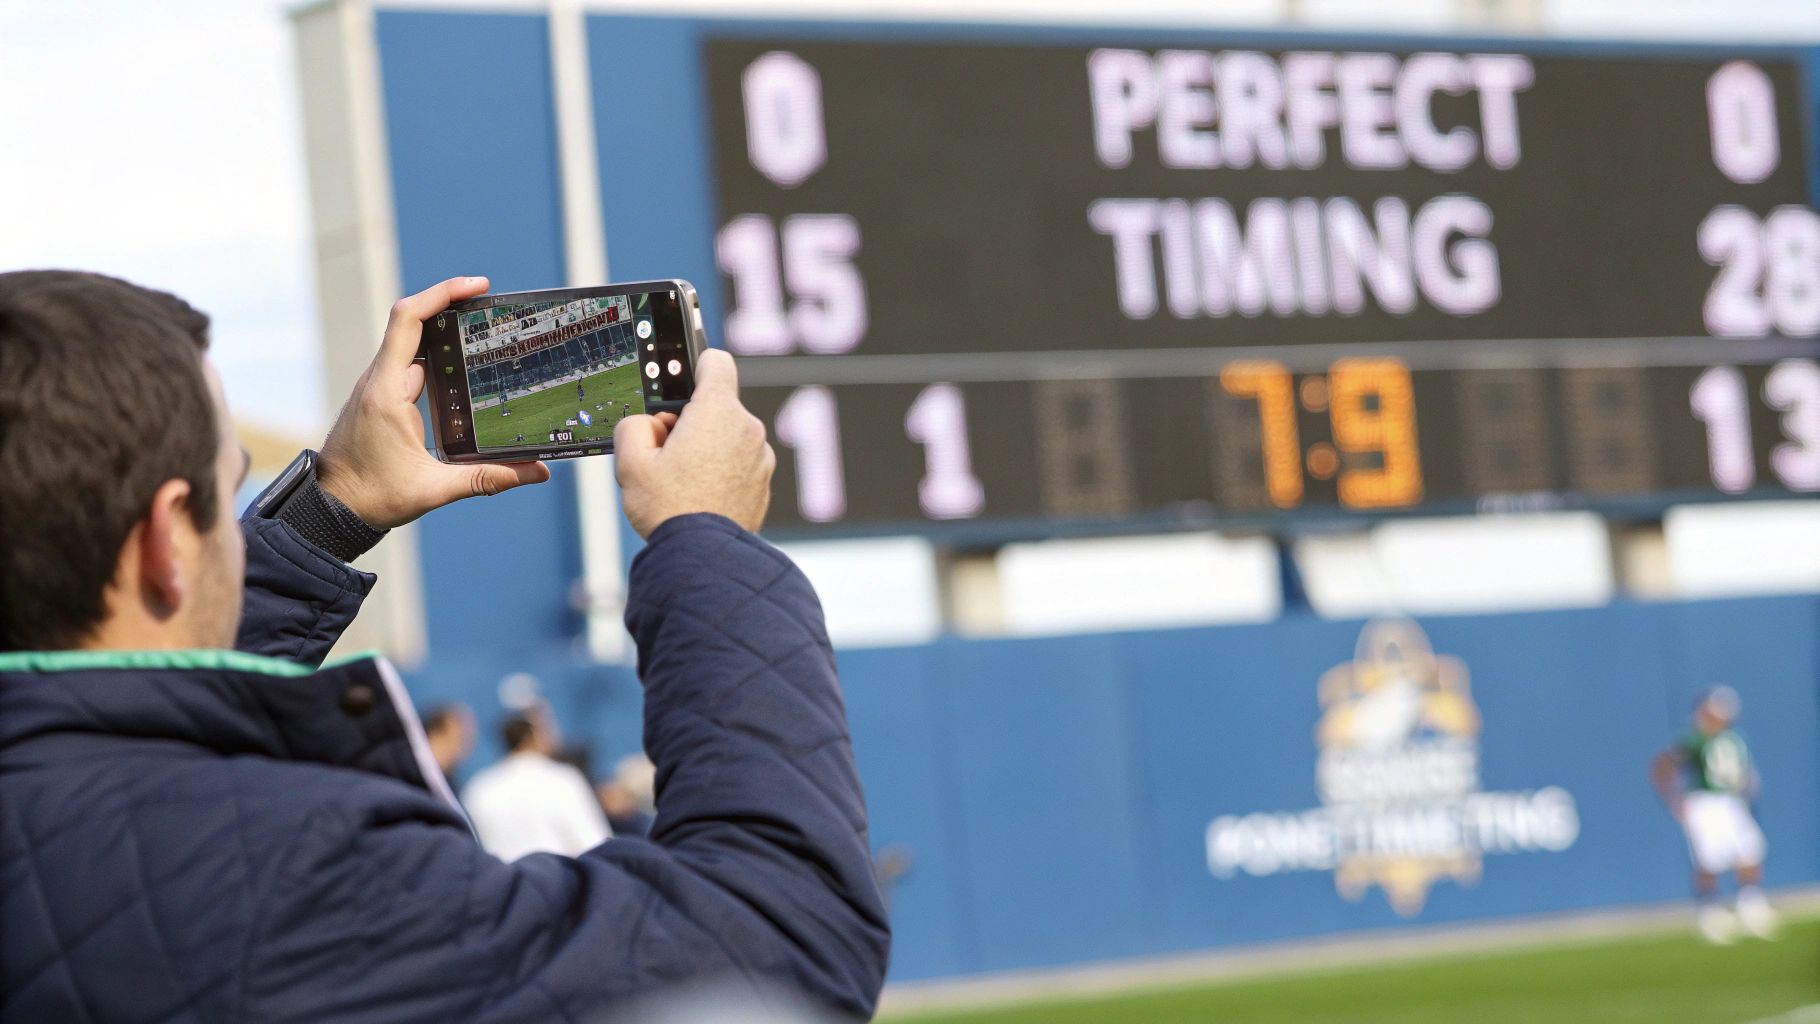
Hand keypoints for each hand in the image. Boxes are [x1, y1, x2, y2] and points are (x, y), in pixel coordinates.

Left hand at [318, 276, 550, 528]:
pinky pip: (409, 365)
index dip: (442, 294)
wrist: (330, 508)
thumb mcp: (434, 489)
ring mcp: (378, 388)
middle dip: (453, 308)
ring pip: (413, 345)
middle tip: (493, 308)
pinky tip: (462, 369)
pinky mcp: (381, 399)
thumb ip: (487, 478)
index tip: (477, 288)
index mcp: (387, 391)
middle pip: (414, 324)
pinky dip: (436, 357)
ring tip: (486, 332)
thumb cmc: (372, 497)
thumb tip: (537, 472)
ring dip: (445, 333)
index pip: (408, 320)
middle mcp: (379, 381)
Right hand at [613, 350, 773, 537]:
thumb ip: (634, 426)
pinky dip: (722, 472)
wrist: (703, 557)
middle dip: (690, 420)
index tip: (681, 382)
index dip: (695, 367)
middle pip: (716, 406)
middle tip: (666, 451)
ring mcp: (760, 458)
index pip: (715, 362)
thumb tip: (648, 424)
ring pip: (728, 437)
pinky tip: (700, 495)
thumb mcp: (631, 462)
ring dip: (707, 449)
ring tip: (681, 480)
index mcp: (717, 412)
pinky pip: (739, 464)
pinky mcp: (763, 483)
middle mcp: (746, 429)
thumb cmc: (670, 509)